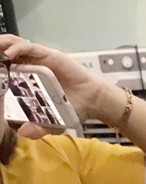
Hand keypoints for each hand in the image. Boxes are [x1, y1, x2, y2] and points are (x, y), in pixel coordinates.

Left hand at [0, 34, 119, 129]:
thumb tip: (23, 132)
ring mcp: (39, 60)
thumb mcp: (53, 124)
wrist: (93, 102)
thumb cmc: (72, 109)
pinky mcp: (48, 55)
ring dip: (2, 45)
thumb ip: (39, 128)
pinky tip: (9, 53)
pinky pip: (30, 48)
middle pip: (8, 55)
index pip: (7, 70)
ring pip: (15, 46)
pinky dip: (17, 48)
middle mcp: (31, 67)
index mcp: (28, 81)